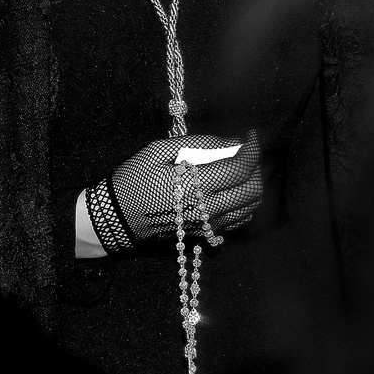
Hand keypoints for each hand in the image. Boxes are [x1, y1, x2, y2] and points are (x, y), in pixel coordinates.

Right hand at [87, 131, 261, 249]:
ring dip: (253, 187)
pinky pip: (237, 225)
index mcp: (196, 185)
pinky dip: (245, 207)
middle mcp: (207, 210)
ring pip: (250, 210)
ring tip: (242, 170)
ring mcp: (208, 227)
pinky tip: (234, 193)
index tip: (251, 135)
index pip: (240, 168)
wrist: (116, 218)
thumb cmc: (134, 179)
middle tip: (246, 153)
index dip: (252, 149)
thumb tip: (231, 141)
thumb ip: (198, 144)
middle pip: (252, 191)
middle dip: (256, 168)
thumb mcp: (158, 150)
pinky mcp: (204, 238)